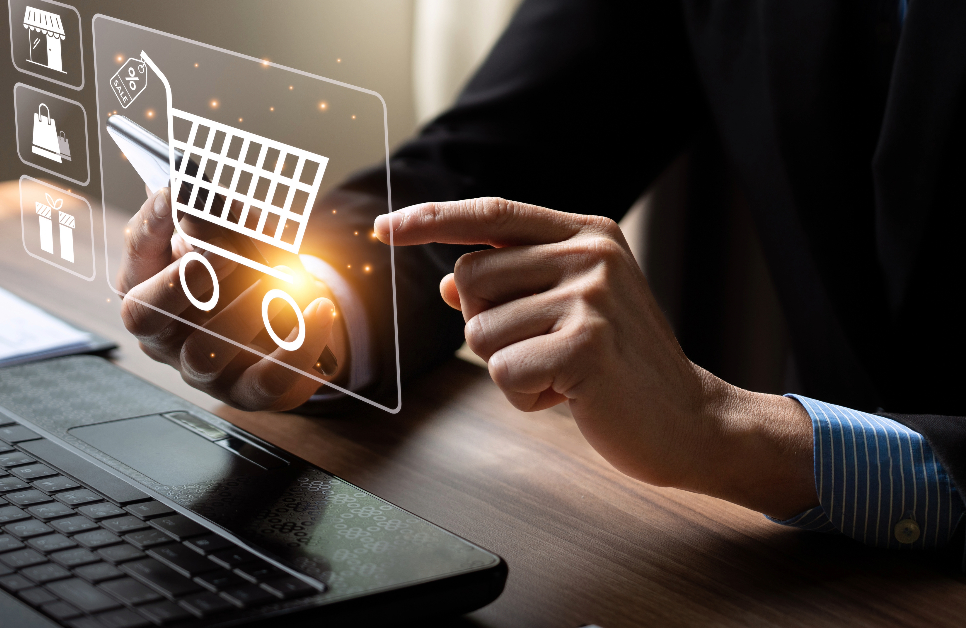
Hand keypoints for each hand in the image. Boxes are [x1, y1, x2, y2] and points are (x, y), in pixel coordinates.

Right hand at [119, 187, 346, 411]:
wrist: (286, 317)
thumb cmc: (243, 270)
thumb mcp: (229, 233)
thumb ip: (210, 216)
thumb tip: (189, 197)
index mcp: (147, 288)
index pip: (134, 254)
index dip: (151, 224)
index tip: (173, 189)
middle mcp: (162, 336)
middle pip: (147, 317)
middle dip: (184, 282)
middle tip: (226, 252)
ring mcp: (201, 371)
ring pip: (205, 353)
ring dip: (244, 313)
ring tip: (280, 280)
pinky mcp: (247, 393)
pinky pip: (268, 380)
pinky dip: (299, 343)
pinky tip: (319, 307)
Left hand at [375, 198, 816, 517]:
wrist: (688, 420)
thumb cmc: (619, 365)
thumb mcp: (570, 309)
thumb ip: (515, 285)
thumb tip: (447, 284)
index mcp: (586, 234)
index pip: (491, 214)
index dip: (431, 219)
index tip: (381, 228)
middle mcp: (590, 253)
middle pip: (469, 279)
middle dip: (489, 327)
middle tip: (544, 349)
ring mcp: (591, 296)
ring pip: (479, 332)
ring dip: (509, 367)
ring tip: (563, 372)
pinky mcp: (586, 345)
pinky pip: (501, 372)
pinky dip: (525, 396)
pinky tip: (570, 395)